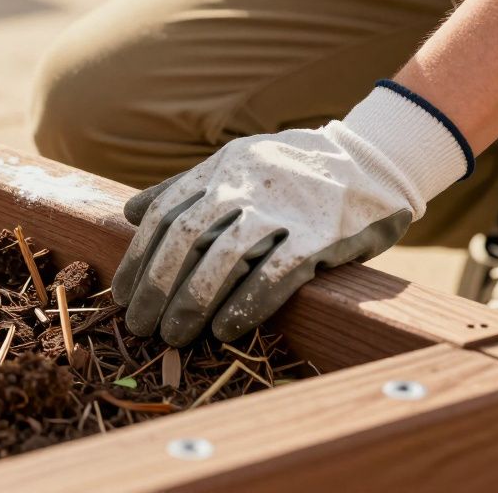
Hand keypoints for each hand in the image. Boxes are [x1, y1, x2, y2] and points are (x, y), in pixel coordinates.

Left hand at [112, 82, 471, 345]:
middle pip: (186, 240)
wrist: (374, 161)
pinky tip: (225, 330)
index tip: (124, 295)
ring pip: (224, 260)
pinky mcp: (321, 235)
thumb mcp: (235, 164)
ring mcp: (284, 209)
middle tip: (141, 326)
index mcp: (221, 169)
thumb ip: (183, 187)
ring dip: (192, 304)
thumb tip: (130, 212)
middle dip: (157, 288)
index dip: (139, 259)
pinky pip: (275, 275)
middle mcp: (246, 185)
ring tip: (174, 336)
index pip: (165, 216)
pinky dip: (246, 305)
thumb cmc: (293, 171)